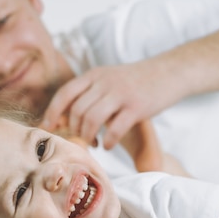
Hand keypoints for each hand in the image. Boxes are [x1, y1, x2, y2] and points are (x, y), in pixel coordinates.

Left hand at [43, 62, 177, 149]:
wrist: (169, 72)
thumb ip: (89, 92)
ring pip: (92, 119)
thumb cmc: (136, 81)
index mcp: (95, 75)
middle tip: (82, 140)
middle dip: (75, 130)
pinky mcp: (137, 107)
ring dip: (89, 136)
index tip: (48, 128)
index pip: (65, 93)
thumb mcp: (109, 78)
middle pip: (77, 110)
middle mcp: (105, 82)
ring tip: (94, 144)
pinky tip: (109, 145)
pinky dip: (108, 141)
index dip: (53, 113)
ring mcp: (121, 94)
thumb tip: (65, 117)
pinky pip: (115, 129)